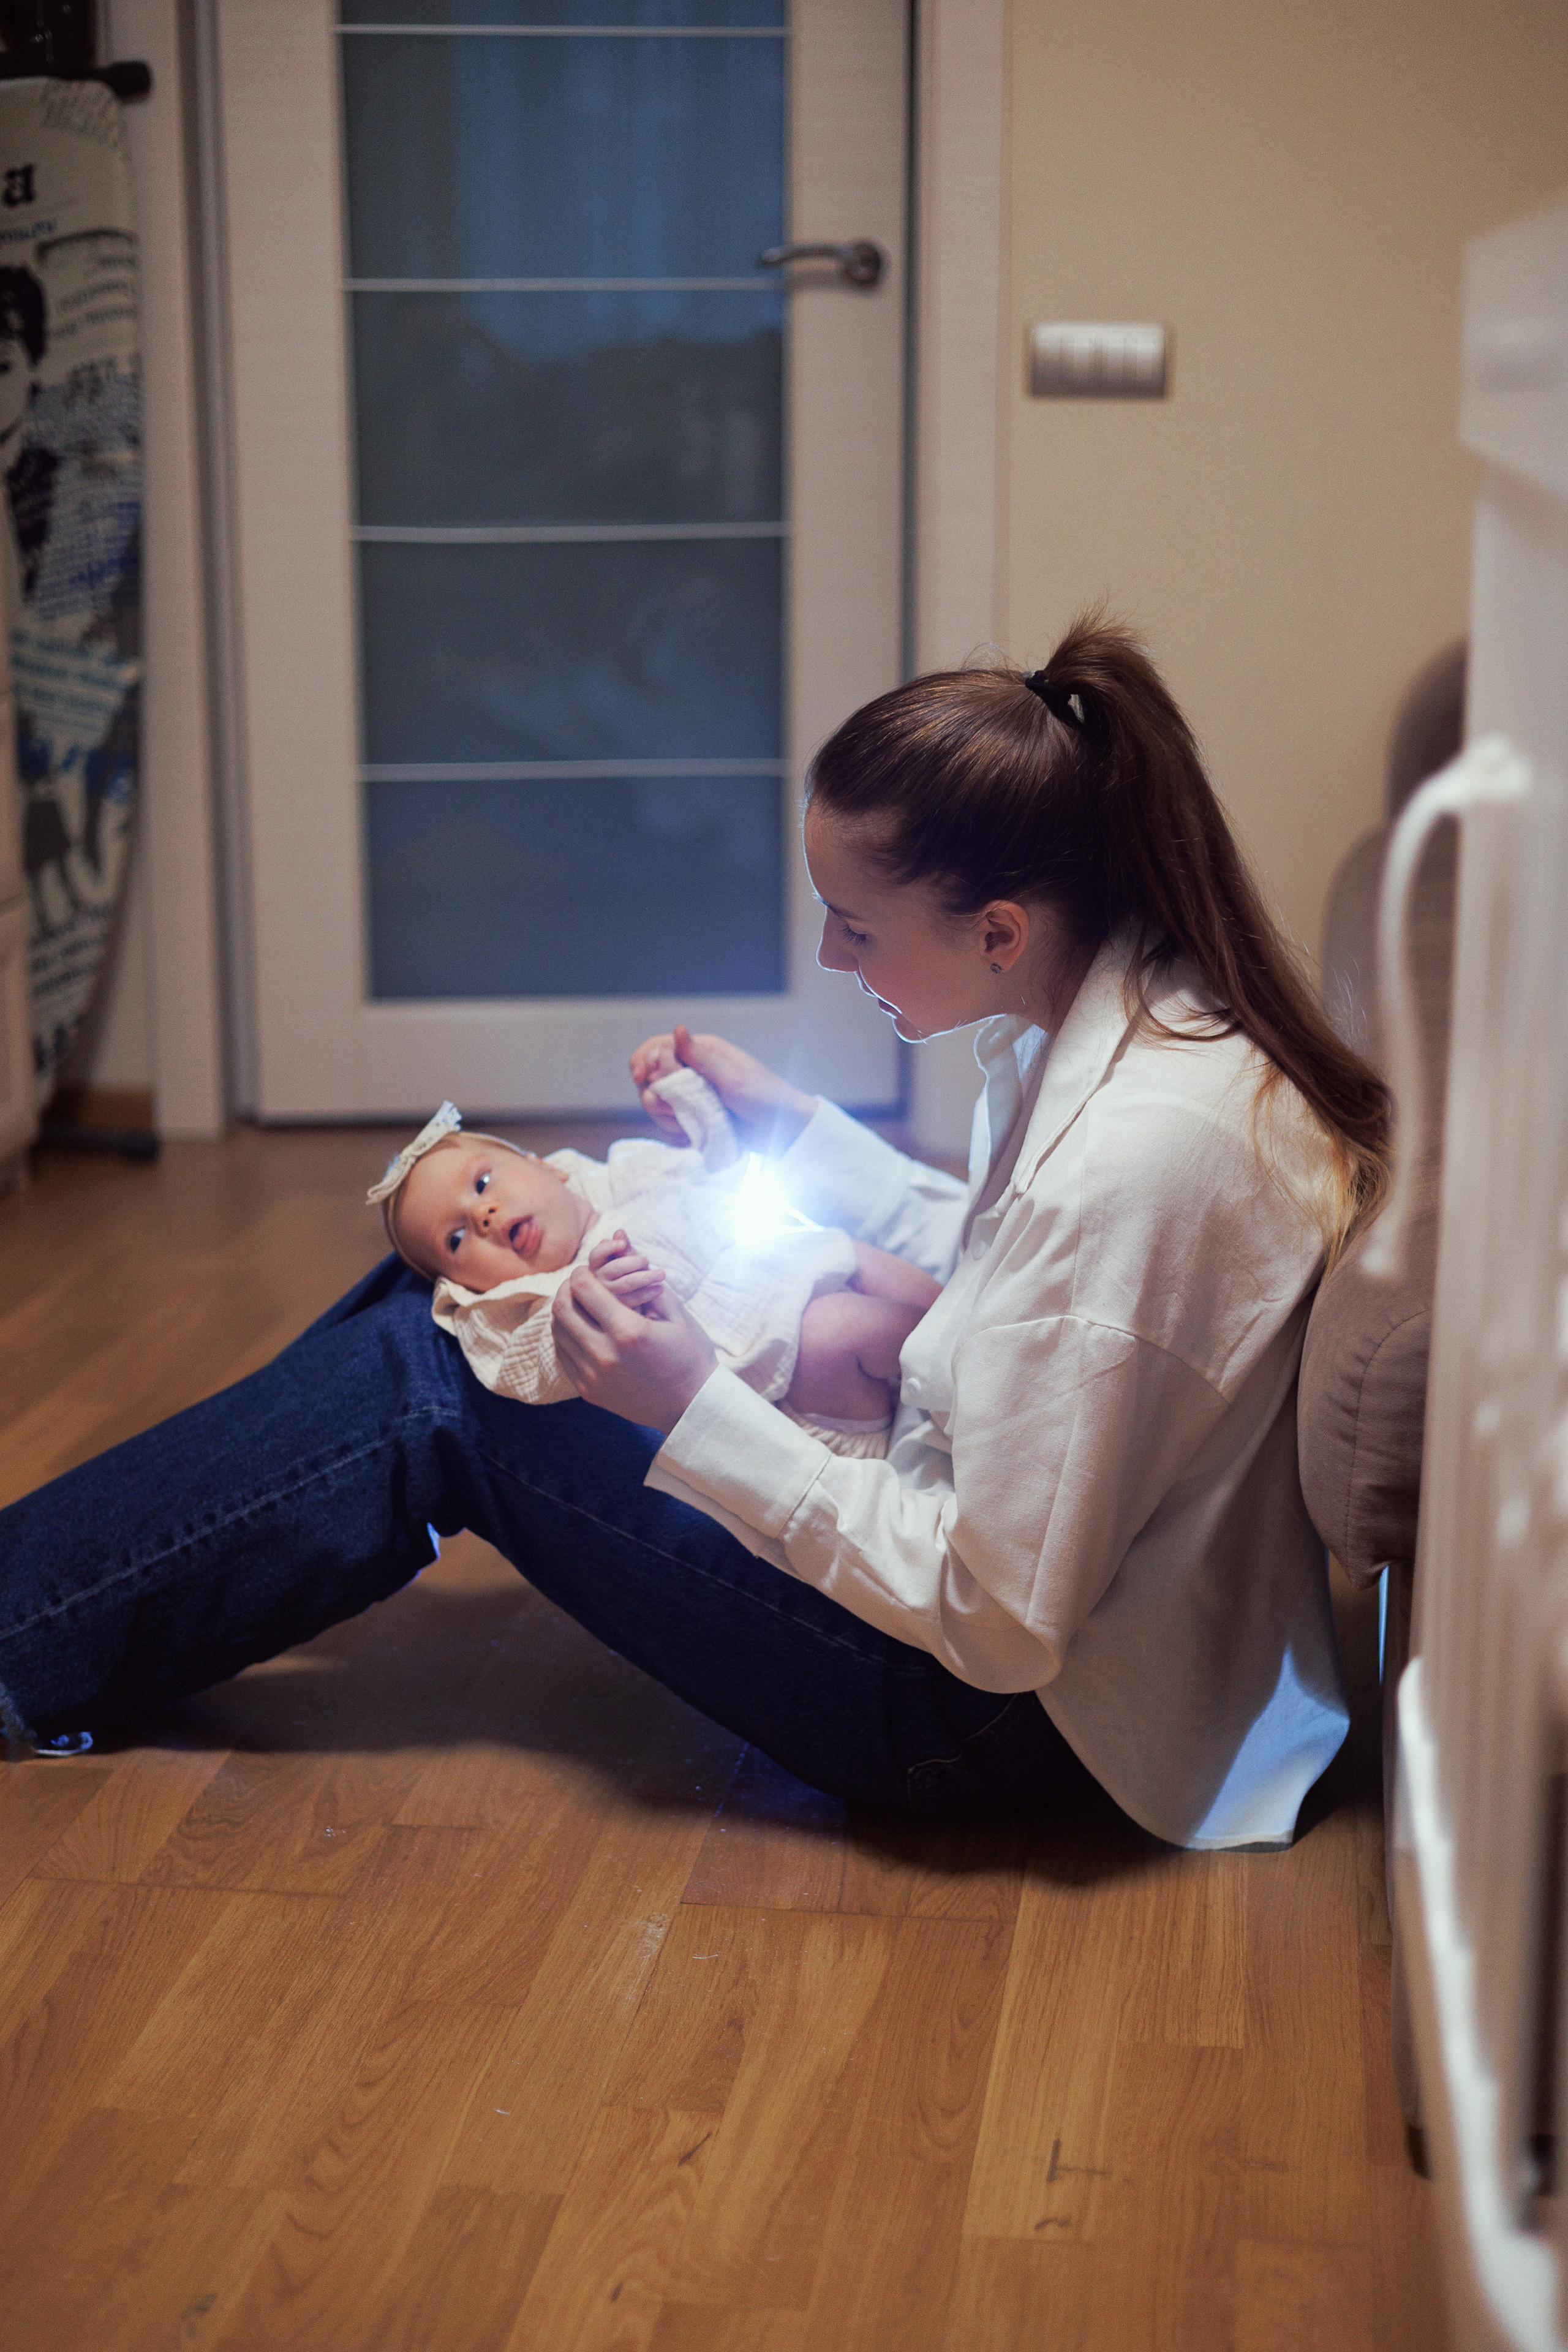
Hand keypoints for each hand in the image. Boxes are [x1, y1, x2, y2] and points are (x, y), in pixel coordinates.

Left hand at [552, 1262, 717, 1433]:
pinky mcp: (589, 1391)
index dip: (582, 1272)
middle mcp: (605, 1355)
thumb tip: (621, 1241)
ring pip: (558, 1332)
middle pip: (562, 1309)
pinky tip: (582, 1329)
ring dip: (564, 1312)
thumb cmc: (691, 1355)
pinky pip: (563, 1355)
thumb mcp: (676, 1313)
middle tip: (579, 1283)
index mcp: (629, 1332)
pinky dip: (566, 1336)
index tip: (588, 1270)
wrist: (691, 1406)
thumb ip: (645, 1277)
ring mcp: (593, 1377)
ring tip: (580, 1304)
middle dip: (567, 1288)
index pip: (584, 1289)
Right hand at [590, 1229, 665, 1314]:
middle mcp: (598, 1282)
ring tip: (661, 1274)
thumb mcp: (628, 1259)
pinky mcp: (619, 1310)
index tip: (622, 1244)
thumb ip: (624, 1247)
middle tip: (647, 1260)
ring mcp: (607, 1297)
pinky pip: (632, 1300)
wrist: (643, 1308)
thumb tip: (619, 1232)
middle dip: (633, 1262)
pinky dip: (647, 1293)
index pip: (596, 1255)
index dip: (608, 1248)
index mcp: (597, 1267)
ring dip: (645, 1276)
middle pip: (613, 1269)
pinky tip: (659, 1289)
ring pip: (624, 1284)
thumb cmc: (633, 1274)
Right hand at [628, 1024, 816, 1151]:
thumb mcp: (733, 1078)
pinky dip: (675, 1132)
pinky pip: (668, 1124)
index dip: (642, 1060)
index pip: (657, 1047)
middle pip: (649, 1077)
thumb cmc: (765, 1098)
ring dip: (666, 1117)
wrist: (783, 1132)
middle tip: (678, 1108)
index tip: (641, 1078)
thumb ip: (701, 1058)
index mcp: (702, 1051)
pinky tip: (691, 1137)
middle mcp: (693, 1070)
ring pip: (655, 1103)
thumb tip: (678, 1029)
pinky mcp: (693, 1118)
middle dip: (656, 1095)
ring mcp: (691, 1095)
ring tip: (690, 1125)